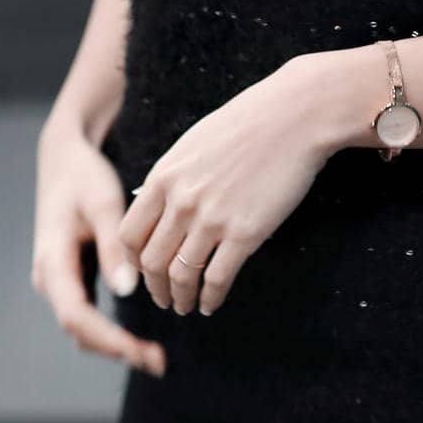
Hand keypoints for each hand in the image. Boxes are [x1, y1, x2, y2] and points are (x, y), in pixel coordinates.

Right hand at [31, 118, 167, 378]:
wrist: (63, 155)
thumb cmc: (83, 175)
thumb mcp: (102, 203)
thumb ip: (114, 245)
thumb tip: (127, 289)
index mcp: (53, 261)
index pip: (77, 315)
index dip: (108, 338)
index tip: (140, 351)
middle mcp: (51, 277)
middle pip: (80, 329)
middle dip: (117, 348)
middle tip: (157, 361)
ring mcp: (59, 279)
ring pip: (83, 325)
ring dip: (114, 343)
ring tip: (153, 355)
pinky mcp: (71, 275)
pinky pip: (88, 313)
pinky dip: (110, 328)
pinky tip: (138, 334)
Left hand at [117, 56, 333, 317]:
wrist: (292, 116)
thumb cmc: (247, 123)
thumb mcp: (194, 143)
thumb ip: (173, 176)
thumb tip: (159, 204)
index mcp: (165, 176)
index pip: (130, 234)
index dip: (133, 261)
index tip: (143, 271)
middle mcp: (182, 201)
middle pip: (151, 262)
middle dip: (155, 288)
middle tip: (163, 298)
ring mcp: (212, 218)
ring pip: (181, 276)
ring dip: (180, 299)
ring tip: (185, 306)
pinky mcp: (245, 233)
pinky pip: (217, 279)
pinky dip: (210, 298)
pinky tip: (211, 303)